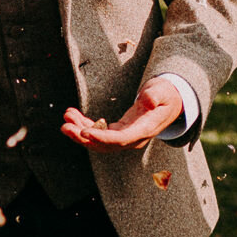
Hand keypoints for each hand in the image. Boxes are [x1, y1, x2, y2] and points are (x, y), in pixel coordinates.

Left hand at [61, 79, 183, 151]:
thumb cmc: (166, 94)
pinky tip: (73, 116)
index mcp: (144, 130)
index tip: (84, 133)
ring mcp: (126, 136)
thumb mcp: (164, 91)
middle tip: (65, 127)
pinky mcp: (119, 131)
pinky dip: (85, 125)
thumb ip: (155, 95)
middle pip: (106, 144)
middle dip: (84, 138)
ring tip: (66, 119)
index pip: (121, 139)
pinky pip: (100, 132)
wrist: (171, 102)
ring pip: (99, 141)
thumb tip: (147, 100)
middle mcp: (133, 138)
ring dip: (80, 132)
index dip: (101, 138)